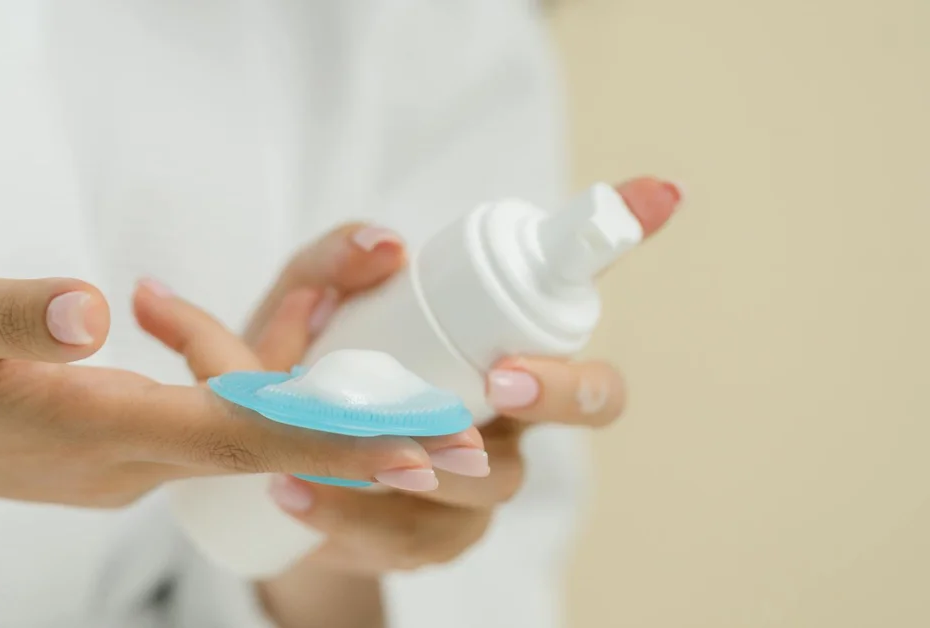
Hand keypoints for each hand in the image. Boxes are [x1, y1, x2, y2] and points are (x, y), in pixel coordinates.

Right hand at [0, 265, 439, 555]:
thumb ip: (13, 313)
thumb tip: (92, 308)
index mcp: (96, 426)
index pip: (239, 438)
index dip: (332, 442)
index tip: (417, 451)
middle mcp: (125, 459)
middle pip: (264, 455)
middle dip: (364, 455)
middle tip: (463, 452)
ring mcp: (121, 465)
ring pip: (242, 447)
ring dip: (328, 436)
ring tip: (418, 424)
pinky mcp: (114, 453)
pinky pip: (210, 441)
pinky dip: (272, 425)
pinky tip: (307, 401)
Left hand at [249, 177, 682, 627]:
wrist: (272, 470)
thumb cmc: (308, 370)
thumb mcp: (301, 305)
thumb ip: (333, 265)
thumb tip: (386, 243)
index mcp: (494, 337)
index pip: (570, 288)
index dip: (630, 229)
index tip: (662, 190)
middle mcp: (511, 409)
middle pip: (593, 398)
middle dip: (562, 388)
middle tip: (501, 379)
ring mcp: (484, 479)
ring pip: (498, 479)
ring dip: (433, 466)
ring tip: (354, 457)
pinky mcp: (439, 538)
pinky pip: (417, 537)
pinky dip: (352, 516)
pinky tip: (296, 494)